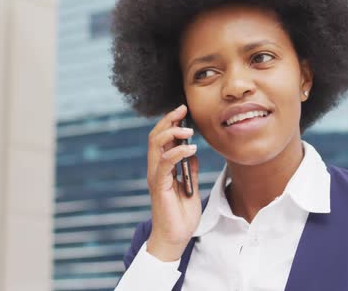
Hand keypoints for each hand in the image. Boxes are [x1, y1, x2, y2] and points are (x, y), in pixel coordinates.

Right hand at [145, 105, 200, 260]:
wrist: (175, 238)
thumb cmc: (181, 216)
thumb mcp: (191, 187)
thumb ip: (189, 170)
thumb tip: (192, 153)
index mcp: (163, 168)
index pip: (162, 138)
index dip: (170, 122)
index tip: (183, 110)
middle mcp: (156, 170)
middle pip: (156, 136)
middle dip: (168, 120)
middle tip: (183, 109)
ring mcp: (156, 177)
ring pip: (156, 145)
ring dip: (172, 132)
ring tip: (189, 130)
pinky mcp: (159, 186)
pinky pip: (165, 164)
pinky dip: (177, 152)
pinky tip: (190, 149)